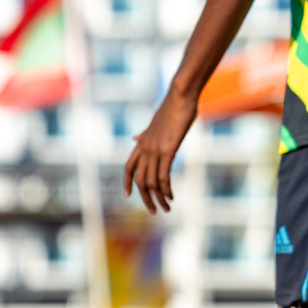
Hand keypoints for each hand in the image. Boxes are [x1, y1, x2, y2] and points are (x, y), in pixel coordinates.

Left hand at [123, 89, 196, 213]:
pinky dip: (165, 189)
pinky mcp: (167, 151)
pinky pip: (163, 176)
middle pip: (139, 180)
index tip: (127, 195)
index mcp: (141, 143)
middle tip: (153, 211)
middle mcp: (144, 149)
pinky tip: (171, 197)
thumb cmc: (172, 108)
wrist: (180, 96)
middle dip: (145, 198)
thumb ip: (144, 134)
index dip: (127, 182)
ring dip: (158, 198)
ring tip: (166, 208)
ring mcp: (154, 150)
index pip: (128, 167)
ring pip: (151, 182)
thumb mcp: (154, 124)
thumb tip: (135, 138)